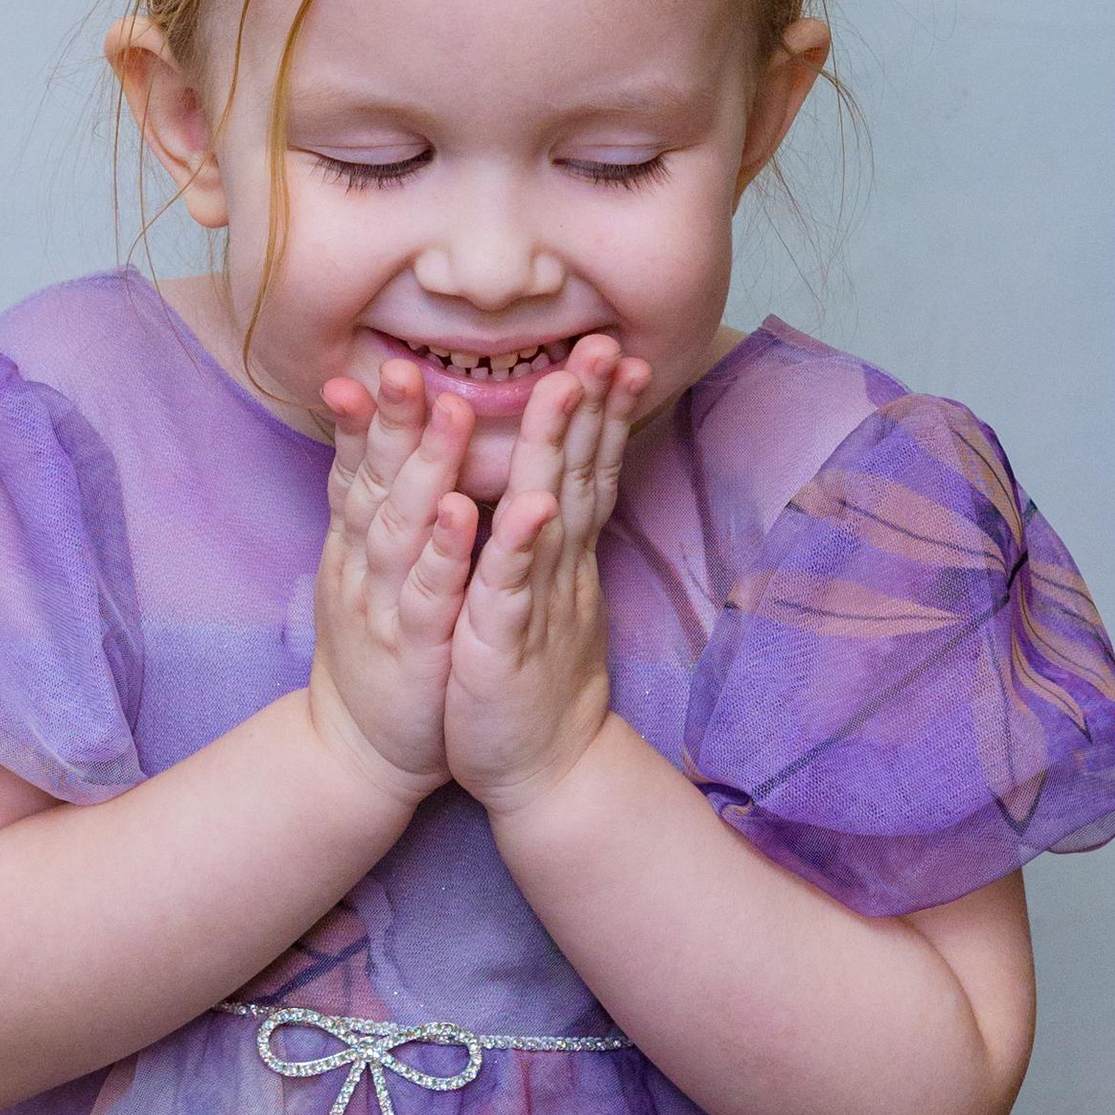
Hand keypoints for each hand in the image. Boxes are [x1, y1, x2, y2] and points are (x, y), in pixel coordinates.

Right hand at [306, 358, 477, 802]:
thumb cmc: (384, 656)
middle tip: (407, 367)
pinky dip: (446, 553)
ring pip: (401, 528)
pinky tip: (466, 514)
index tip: (380, 365)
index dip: (368, 418)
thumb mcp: (371, 576)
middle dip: (392, 423)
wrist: (362, 753)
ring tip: (450, 413)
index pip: (360, 468)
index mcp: (358, 547)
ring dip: (425, 469)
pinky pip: (430, 595)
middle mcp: (363, 567)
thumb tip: (388, 450)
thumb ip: (381, 514)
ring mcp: (385, 606)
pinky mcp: (414, 649)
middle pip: (375, 483)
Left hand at [444, 337, 647, 814]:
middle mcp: (558, 571)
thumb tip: (559, 486)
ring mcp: (537, 605)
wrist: (543, 775)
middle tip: (603, 339)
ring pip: (549, 516)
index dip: (599, 409)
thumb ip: (551, 543)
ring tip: (563, 389)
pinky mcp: (505, 646)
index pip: (585, 468)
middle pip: (579, 473)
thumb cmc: (531, 683)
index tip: (610, 348)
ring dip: (556, 451)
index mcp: (560, 557)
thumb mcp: (544, 600)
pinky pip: (510, 591)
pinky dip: (516, 548)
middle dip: (592, 405)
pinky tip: (525, 507)